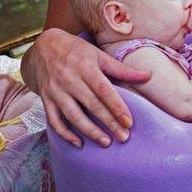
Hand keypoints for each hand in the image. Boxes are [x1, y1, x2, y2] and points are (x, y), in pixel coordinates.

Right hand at [31, 29, 149, 147]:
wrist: (43, 47)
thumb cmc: (77, 51)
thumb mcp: (98, 55)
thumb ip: (122, 69)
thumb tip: (148, 76)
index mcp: (85, 66)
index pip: (103, 90)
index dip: (116, 107)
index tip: (129, 122)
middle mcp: (69, 79)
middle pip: (91, 105)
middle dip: (108, 122)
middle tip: (123, 137)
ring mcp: (55, 91)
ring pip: (73, 115)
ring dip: (89, 131)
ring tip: (105, 142)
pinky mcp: (46, 99)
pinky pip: (54, 120)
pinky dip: (65, 134)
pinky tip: (79, 143)